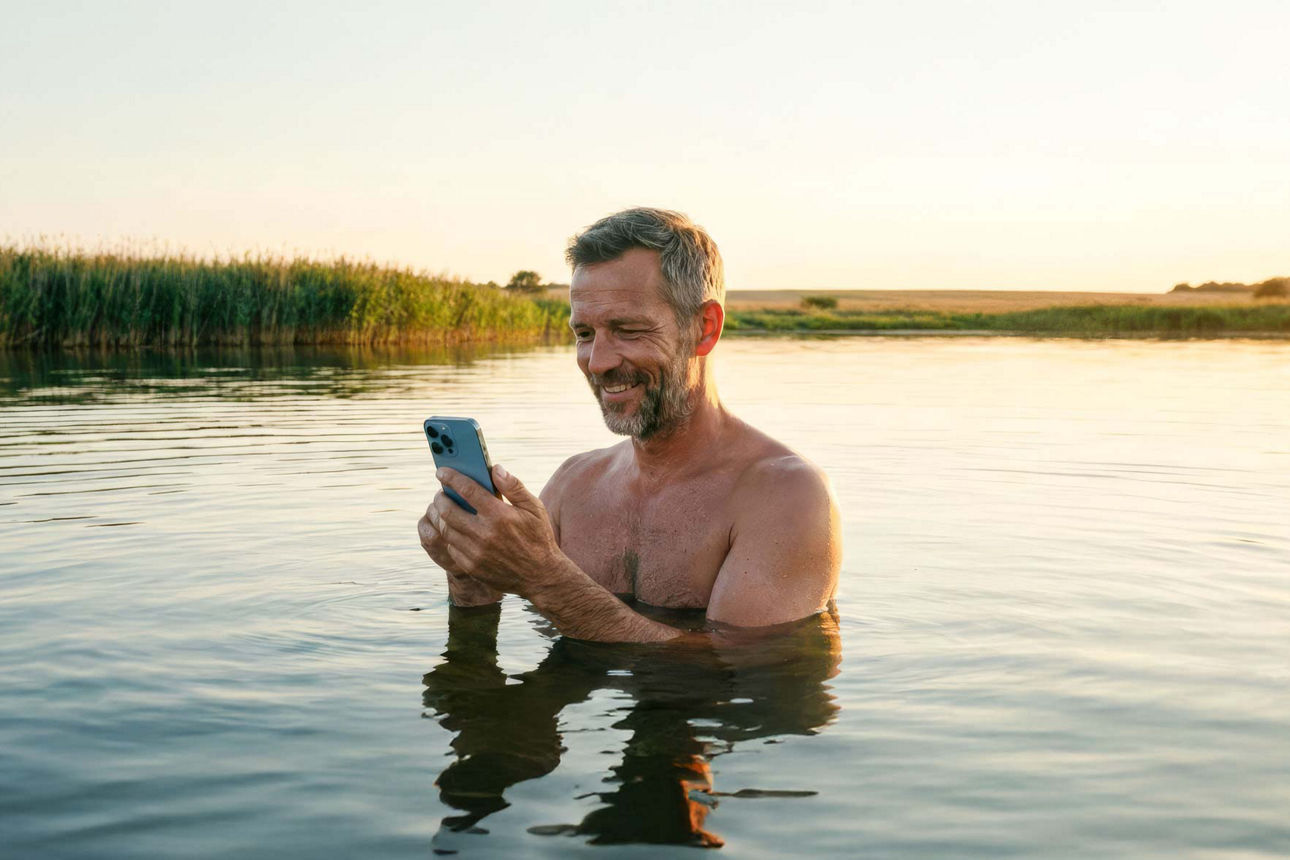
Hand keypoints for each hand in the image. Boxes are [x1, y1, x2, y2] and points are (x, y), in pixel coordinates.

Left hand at [426, 464, 561, 595]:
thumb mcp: (534, 508)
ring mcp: (476, 553)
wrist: (540, 576)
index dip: (451, 478)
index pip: (467, 490)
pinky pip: (451, 547)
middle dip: (440, 498)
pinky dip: (450, 536)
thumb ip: (514, 486)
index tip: (441, 472)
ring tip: (446, 510)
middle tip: (441, 493)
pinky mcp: (471, 567)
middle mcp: (485, 534)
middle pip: (448, 510)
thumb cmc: (538, 537)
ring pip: (446, 530)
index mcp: (500, 515)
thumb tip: (495, 468)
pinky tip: (456, 530)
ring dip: (442, 517)